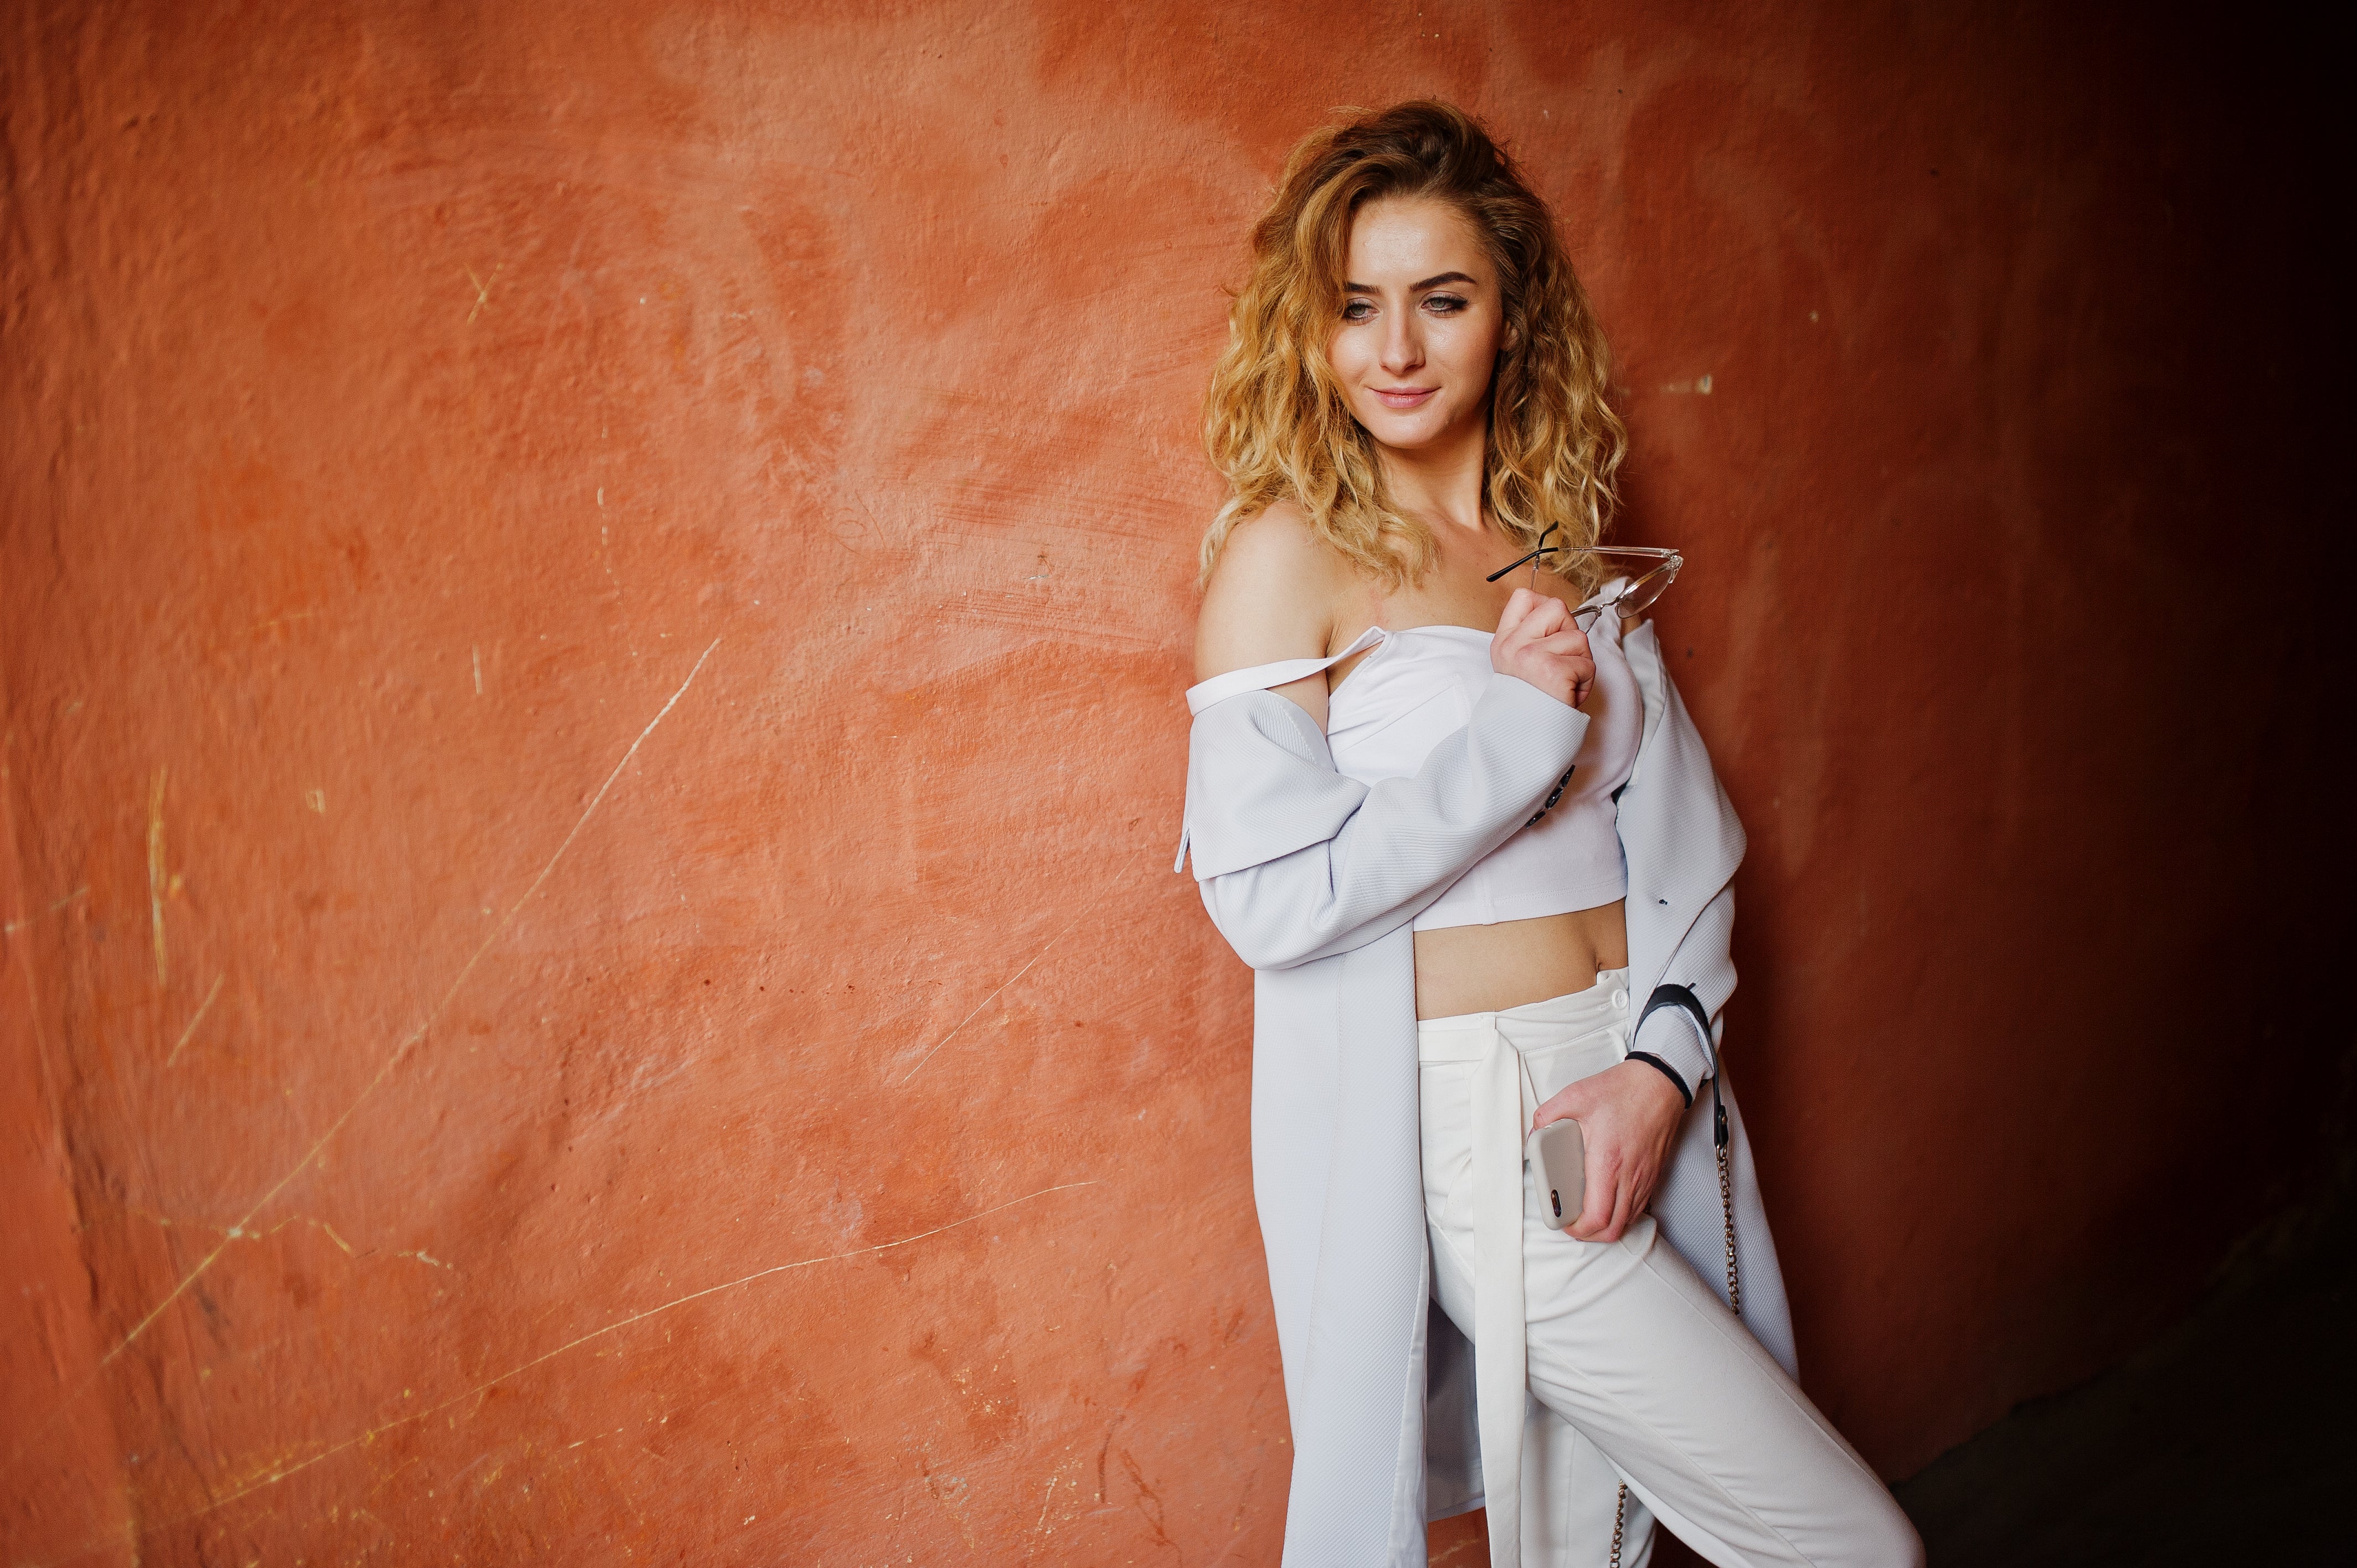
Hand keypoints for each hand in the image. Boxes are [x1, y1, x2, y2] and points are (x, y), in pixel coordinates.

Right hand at [1491, 589, 1594, 707]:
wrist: (1528, 736)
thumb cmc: (1533, 700)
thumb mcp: (1519, 663)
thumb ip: (1533, 636)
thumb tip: (1561, 615)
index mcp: (1505, 640)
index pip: (1524, 597)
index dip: (1545, 608)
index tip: (1550, 634)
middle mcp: (1513, 645)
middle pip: (1557, 607)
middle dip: (1569, 632)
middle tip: (1561, 660)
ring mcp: (1531, 656)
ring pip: (1578, 637)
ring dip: (1581, 662)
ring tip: (1566, 682)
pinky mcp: (1552, 672)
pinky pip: (1587, 664)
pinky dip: (1586, 682)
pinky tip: (1569, 693)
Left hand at [1531, 1061, 1685, 1242]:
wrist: (1660, 1083)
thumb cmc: (1623, 1090)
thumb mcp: (1576, 1095)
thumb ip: (1548, 1115)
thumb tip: (1534, 1133)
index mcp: (1608, 1162)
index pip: (1597, 1216)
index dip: (1579, 1229)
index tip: (1564, 1222)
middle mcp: (1630, 1176)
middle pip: (1614, 1228)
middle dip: (1590, 1235)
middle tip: (1572, 1223)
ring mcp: (1645, 1178)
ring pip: (1628, 1221)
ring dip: (1607, 1226)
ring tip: (1587, 1214)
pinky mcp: (1654, 1174)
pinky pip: (1639, 1207)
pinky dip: (1622, 1213)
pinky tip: (1609, 1200)